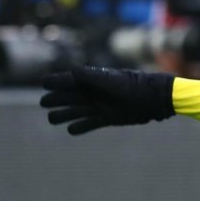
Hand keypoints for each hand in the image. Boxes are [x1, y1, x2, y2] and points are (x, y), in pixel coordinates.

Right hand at [40, 66, 174, 134]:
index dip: (57, 81)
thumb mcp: (113, 81)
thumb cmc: (135, 86)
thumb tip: (72, 71)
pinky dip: (80, 127)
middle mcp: (95, 93)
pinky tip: (71, 130)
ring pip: (76, 111)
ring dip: (64, 114)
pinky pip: (89, 124)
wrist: (156, 99)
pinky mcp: (108, 118)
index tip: (43, 83)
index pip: (70, 80)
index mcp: (94, 80)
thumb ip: (93, 76)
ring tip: (52, 119)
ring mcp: (100, 106)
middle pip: (69, 96)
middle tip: (44, 103)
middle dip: (56, 99)